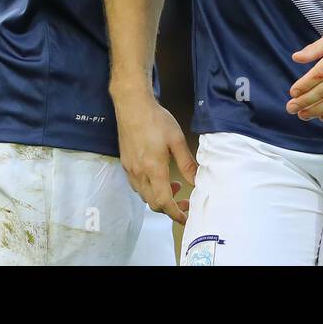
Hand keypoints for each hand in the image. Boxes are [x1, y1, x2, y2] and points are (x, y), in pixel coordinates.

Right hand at [113, 91, 197, 223]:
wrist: (132, 105)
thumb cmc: (155, 120)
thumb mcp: (177, 140)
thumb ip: (186, 163)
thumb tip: (197, 180)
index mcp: (154, 169)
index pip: (164, 202)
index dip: (175, 213)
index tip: (185, 217)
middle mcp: (139, 173)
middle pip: (152, 203)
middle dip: (169, 207)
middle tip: (183, 201)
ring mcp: (130, 169)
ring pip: (143, 195)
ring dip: (158, 197)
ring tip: (173, 186)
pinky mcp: (125, 163)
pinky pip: (136, 185)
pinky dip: (148, 188)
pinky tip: (157, 176)